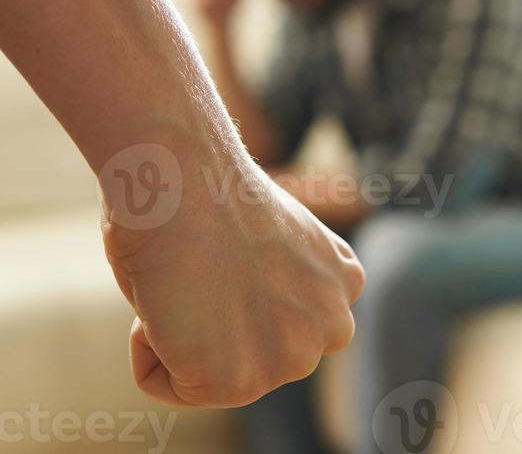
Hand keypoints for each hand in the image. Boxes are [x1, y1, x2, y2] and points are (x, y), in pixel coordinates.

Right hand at [100, 137, 365, 407]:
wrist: (184, 172)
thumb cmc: (206, 185)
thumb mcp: (274, 240)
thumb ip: (275, 285)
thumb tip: (240, 312)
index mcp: (342, 280)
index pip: (281, 319)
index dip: (236, 284)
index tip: (226, 246)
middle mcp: (331, 326)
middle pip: (246, 352)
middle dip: (214, 319)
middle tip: (201, 263)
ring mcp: (289, 360)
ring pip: (204, 372)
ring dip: (180, 331)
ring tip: (187, 274)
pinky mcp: (236, 383)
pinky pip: (162, 380)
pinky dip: (144, 341)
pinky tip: (163, 290)